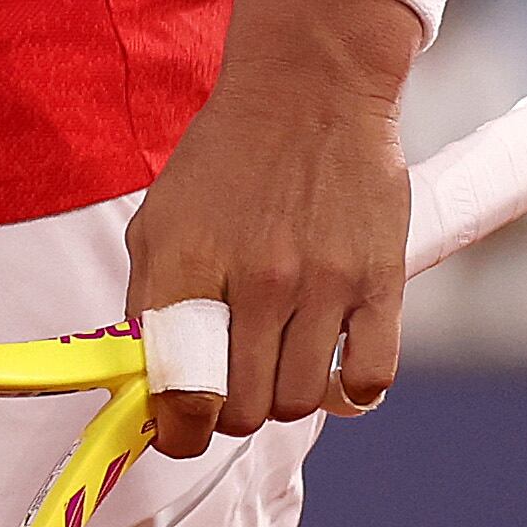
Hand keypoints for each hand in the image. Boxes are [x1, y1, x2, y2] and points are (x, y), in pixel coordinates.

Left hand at [126, 0, 418, 457]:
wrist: (308, 92)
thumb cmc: (224, 159)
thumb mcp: (160, 219)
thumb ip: (150, 299)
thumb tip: (147, 379)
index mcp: (184, 262)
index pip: (177, 386)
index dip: (173, 430)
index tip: (174, 434)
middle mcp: (253, 280)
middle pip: (241, 407)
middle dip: (226, 417)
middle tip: (226, 396)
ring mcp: (322, 285)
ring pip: (299, 402)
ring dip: (282, 401)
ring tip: (274, 370)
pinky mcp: (380, 283)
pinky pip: (369, 379)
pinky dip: (349, 390)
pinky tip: (330, 365)